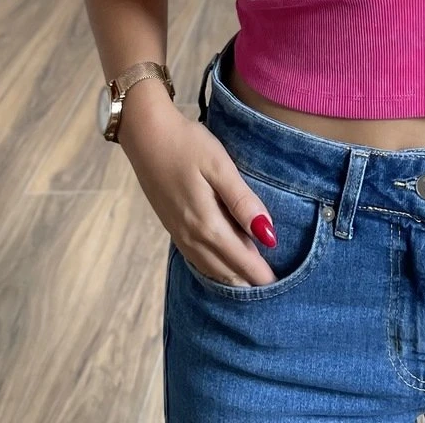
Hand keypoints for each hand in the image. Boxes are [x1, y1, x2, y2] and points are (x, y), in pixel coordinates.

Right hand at [120, 101, 279, 287]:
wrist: (145, 134)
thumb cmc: (187, 145)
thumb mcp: (220, 166)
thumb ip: (243, 202)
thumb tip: (268, 234)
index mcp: (207, 223)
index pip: (240, 259)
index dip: (260, 274)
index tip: (279, 286)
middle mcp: (191, 235)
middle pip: (224, 269)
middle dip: (247, 281)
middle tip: (270, 290)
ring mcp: (178, 232)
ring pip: (208, 267)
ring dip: (229, 277)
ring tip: (249, 285)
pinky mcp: (171, 225)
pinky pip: (195, 258)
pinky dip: (211, 268)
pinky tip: (218, 267)